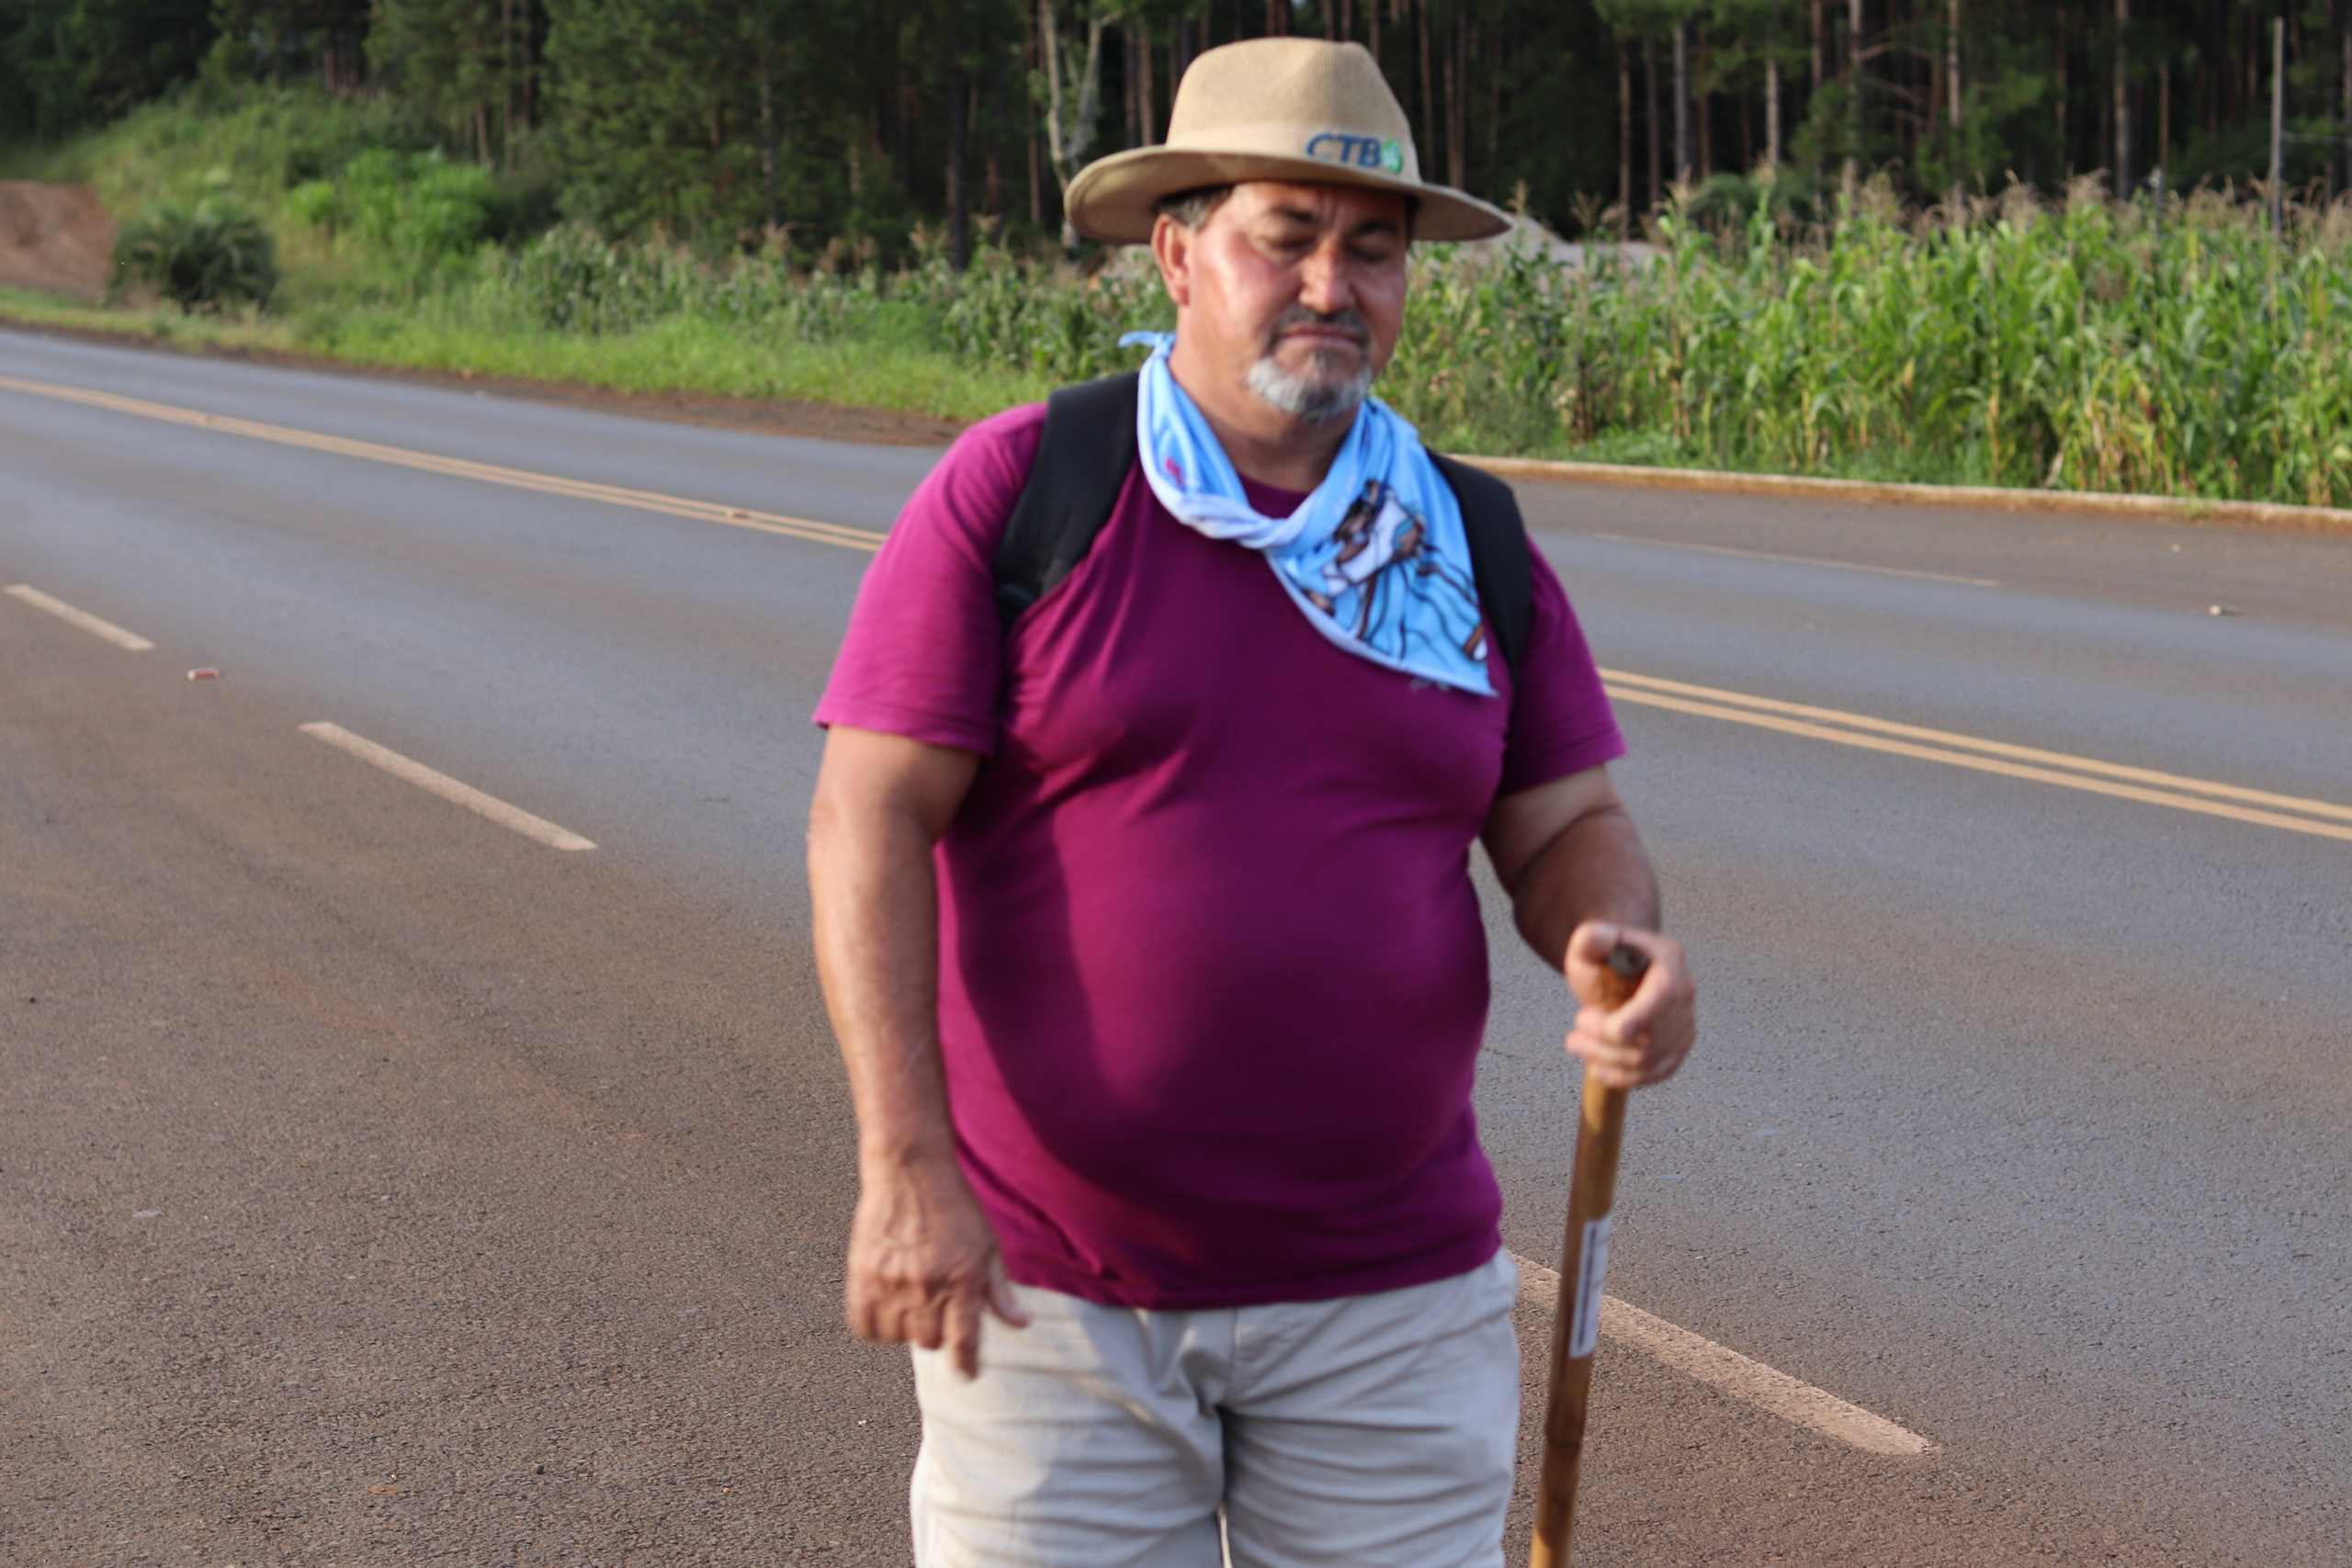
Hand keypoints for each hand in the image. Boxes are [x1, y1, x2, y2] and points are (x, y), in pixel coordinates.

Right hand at [845, 1153, 1029, 1378]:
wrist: (911, 1169)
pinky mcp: (863, 1274)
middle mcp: (928, 1284)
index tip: (967, 1374)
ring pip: (898, 1337)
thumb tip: (1022, 1324)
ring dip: (906, 1328)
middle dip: (937, 1333)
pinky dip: (875, 1327)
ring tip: (911, 1301)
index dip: (967, 1365)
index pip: (964, 1343)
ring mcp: (892, 1280)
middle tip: (936, 1307)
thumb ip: (1000, 1289)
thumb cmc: (954, 1206)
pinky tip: (885, 1308)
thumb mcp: (988, 1243)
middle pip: (930, 1342)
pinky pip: (864, 1327)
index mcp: (965, 1278)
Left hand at [1564, 920, 1695, 1089]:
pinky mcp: (1677, 1048)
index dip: (1642, 1016)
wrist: (1618, 976)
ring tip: (1577, 1043)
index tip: (1613, 1029)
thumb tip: (1600, 937)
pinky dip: (1626, 1078)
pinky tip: (1599, 1070)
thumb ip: (1590, 937)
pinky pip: (1657, 1073)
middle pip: (1653, 1034)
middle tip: (1577, 1029)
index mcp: (1669, 961)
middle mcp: (1685, 993)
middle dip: (1607, 1039)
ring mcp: (1685, 1023)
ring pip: (1650, 1059)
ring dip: (1607, 1058)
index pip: (1665, 994)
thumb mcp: (1590, 942)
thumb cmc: (1606, 960)